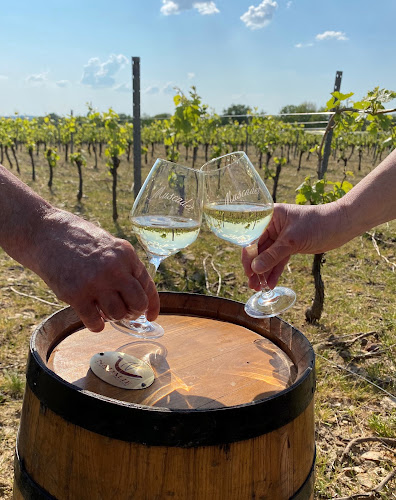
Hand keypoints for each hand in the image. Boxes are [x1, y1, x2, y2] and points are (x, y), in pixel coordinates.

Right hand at [33, 209, 159, 331]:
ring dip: (113, 317)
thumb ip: (124, 266)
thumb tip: (137, 294)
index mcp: (126, 254)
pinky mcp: (75, 294)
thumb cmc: (78, 240)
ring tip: (104, 310)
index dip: (152, 305)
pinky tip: (93, 318)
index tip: (150, 316)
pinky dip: (96, 325)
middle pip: (137, 303)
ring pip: (118, 315)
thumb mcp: (109, 246)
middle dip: (133, 312)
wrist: (45, 233)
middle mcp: (114, 268)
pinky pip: (95, 322)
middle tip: (124, 312)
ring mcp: (95, 282)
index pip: (148, 285)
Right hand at [241, 202, 341, 289]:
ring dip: (263, 272)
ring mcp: (281, 237)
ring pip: (268, 257)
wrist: (341, 225)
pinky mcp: (290, 246)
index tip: (249, 272)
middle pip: (258, 249)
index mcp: (269, 216)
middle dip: (255, 267)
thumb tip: (255, 269)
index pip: (252, 237)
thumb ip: (273, 255)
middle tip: (252, 284)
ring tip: (258, 288)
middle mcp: (272, 226)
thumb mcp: (292, 241)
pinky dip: (275, 271)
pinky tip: (270, 284)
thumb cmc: (317, 224)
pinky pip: (278, 260)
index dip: (249, 256)